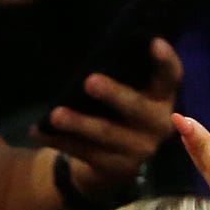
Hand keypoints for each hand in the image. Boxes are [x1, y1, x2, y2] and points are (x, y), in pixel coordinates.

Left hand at [38, 41, 183, 202]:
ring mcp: (141, 149)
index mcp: (163, 99)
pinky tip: (39, 132)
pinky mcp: (118, 168)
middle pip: (137, 107)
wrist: (114, 164)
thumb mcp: (127, 97)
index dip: (165, 61)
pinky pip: (85, 152)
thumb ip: (123, 78)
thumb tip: (94, 52)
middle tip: (89, 81)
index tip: (154, 42)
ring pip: (107, 133)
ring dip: (80, 123)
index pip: (170, 77)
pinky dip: (60, 141)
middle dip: (114, 94)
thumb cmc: (117, 115)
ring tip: (55, 115)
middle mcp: (159, 124)